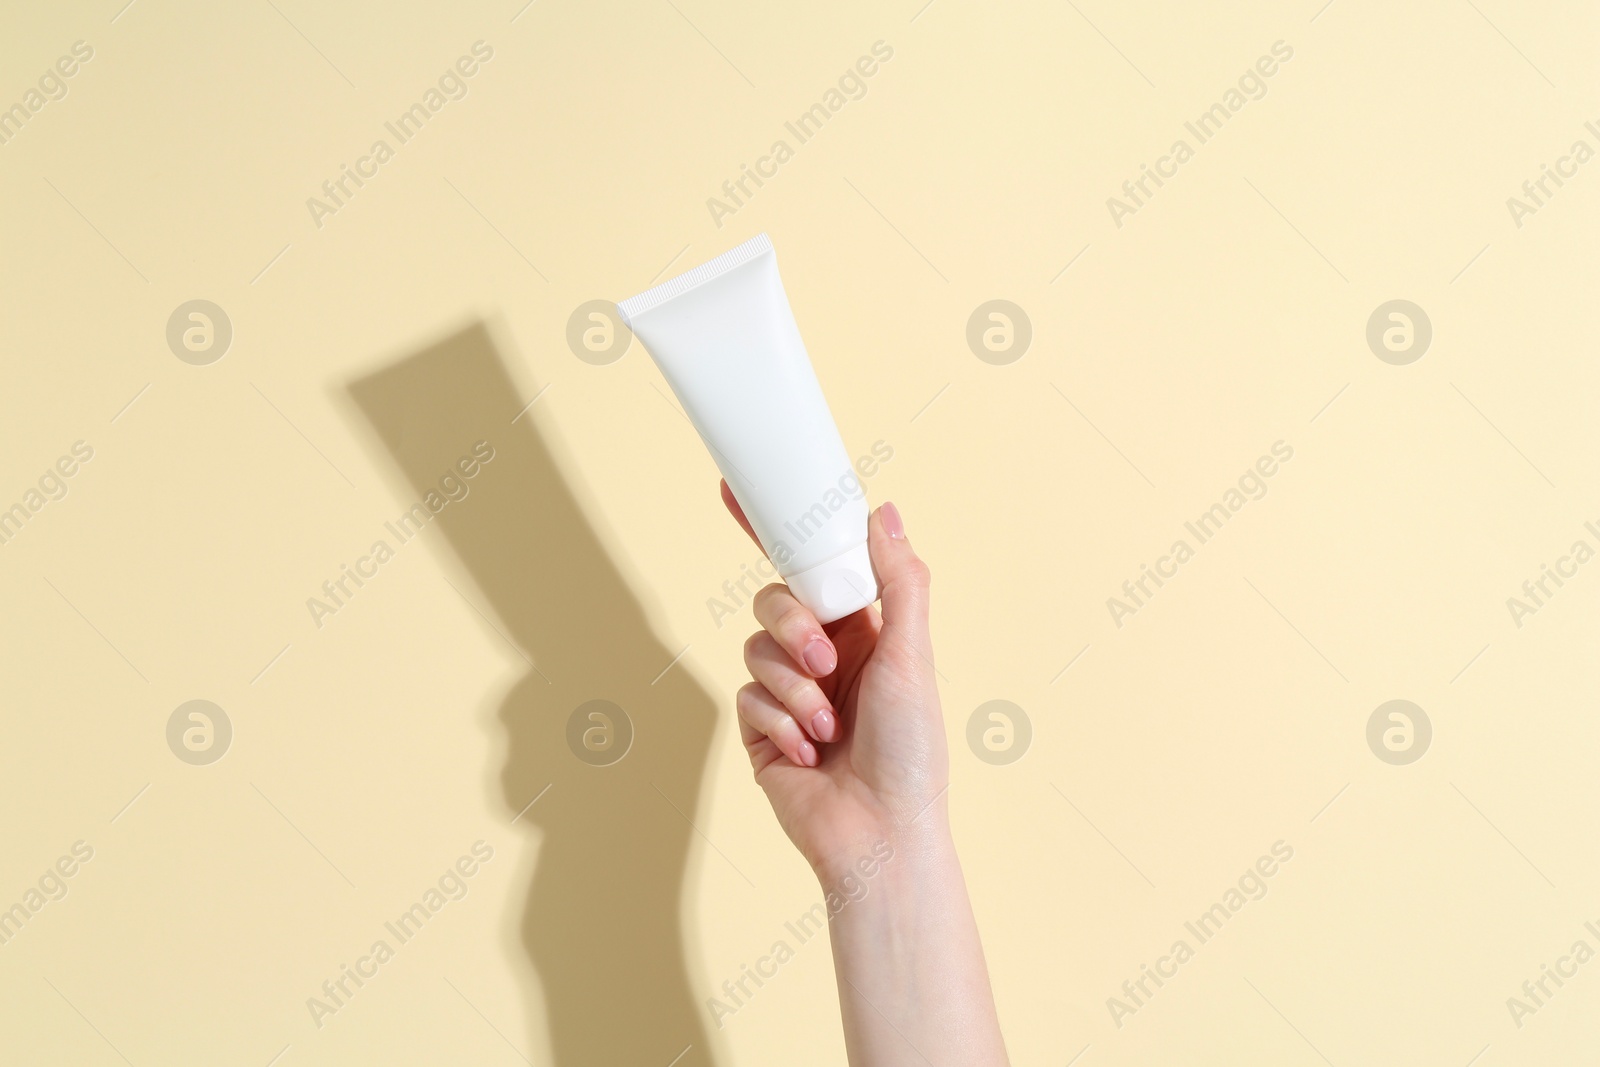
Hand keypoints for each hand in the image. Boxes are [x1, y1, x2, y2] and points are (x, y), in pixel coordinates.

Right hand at [721, 482, 947, 879]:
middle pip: (777, 600)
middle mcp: (826, 654)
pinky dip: (779, 722)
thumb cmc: (912, 752)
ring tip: (827, 726)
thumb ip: (898, 581)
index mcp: (865, 629)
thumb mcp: (914, 656)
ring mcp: (790, 691)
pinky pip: (746, 696)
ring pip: (756, 648)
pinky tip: (809, 751)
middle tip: (824, 660)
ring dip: (793, 689)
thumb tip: (884, 512)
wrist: (879, 836)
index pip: (814, 565)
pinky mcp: (761, 729)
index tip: (737, 491)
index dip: (776, 528)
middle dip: (793, 627)